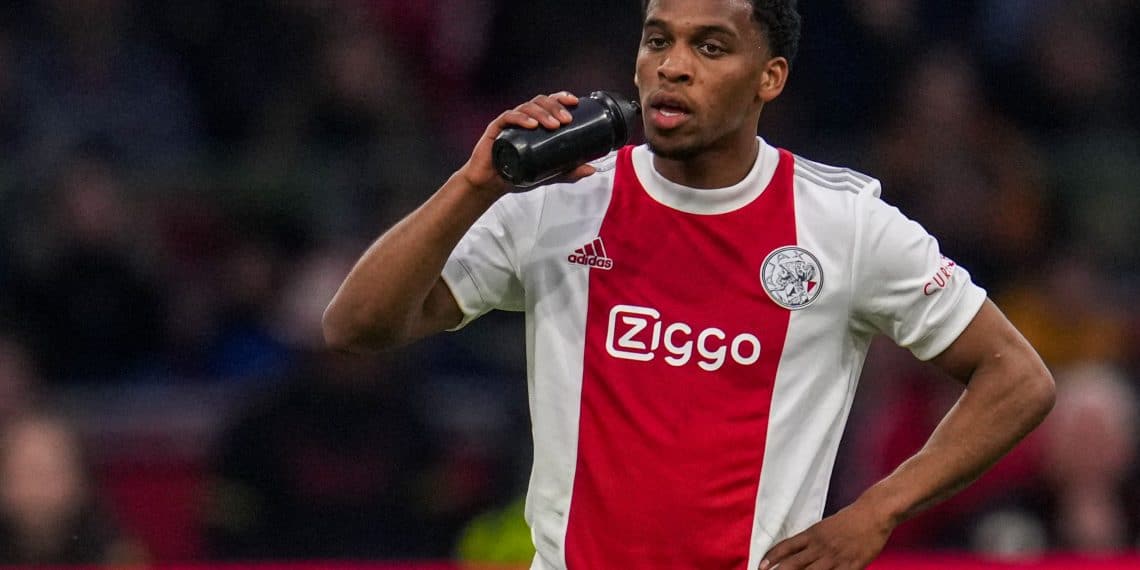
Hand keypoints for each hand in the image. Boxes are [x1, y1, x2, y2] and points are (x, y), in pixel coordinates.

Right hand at [458, 92, 596, 196]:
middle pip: (540, 102)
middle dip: (555, 107)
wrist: (491, 185)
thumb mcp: (548, 174)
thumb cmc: (516, 174)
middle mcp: (522, 119)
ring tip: (554, 124)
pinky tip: (532, 124)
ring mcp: (509, 123)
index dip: (561, 98)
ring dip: (542, 113)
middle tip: (567, 120)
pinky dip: (521, 119)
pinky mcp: (496, 130)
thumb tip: (591, 169)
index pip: (549, 103)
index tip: (575, 102)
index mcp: (535, 123)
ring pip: (526, 108)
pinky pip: (508, 118)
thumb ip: (568, 171)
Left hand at [760, 502, 893, 569]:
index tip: (761, 566)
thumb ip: (811, 540)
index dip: (771, 557)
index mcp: (812, 534)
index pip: (786, 547)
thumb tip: (796, 552)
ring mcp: (835, 557)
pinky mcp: (851, 566)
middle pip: (793, 563)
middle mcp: (820, 546)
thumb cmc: (849, 520)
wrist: (873, 514)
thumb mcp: (824, 526)